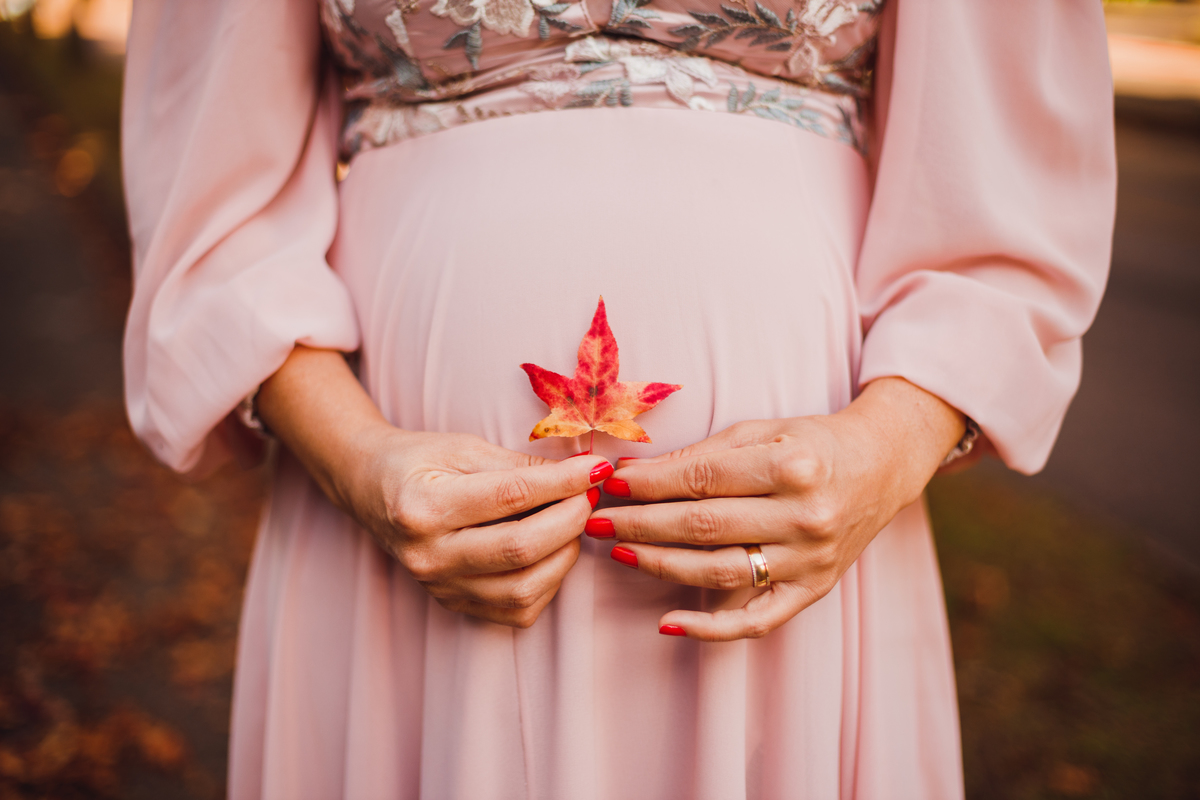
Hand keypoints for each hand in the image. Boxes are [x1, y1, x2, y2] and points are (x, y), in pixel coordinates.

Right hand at [257, 346, 612, 627]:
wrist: (370, 488)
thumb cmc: (420, 460)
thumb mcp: (465, 448)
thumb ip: (522, 464)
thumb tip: (584, 472)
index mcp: (423, 506)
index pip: (512, 496)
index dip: (564, 481)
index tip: (597, 467)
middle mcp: (428, 555)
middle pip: (522, 549)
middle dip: (571, 519)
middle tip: (590, 494)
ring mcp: (439, 587)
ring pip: (524, 588)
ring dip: (565, 554)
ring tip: (573, 521)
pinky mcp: (453, 604)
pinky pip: (516, 609)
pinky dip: (547, 582)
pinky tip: (552, 550)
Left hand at [585, 378, 963, 640]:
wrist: (882, 466)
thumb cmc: (812, 442)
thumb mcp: (763, 431)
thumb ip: (703, 453)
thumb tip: (633, 473)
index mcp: (794, 465)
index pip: (703, 478)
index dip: (649, 483)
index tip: (609, 483)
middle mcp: (805, 516)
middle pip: (704, 526)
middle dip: (641, 523)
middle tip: (596, 520)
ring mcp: (810, 560)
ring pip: (719, 572)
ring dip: (660, 564)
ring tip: (618, 552)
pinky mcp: (812, 591)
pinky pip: (756, 620)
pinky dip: (709, 628)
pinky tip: (666, 622)